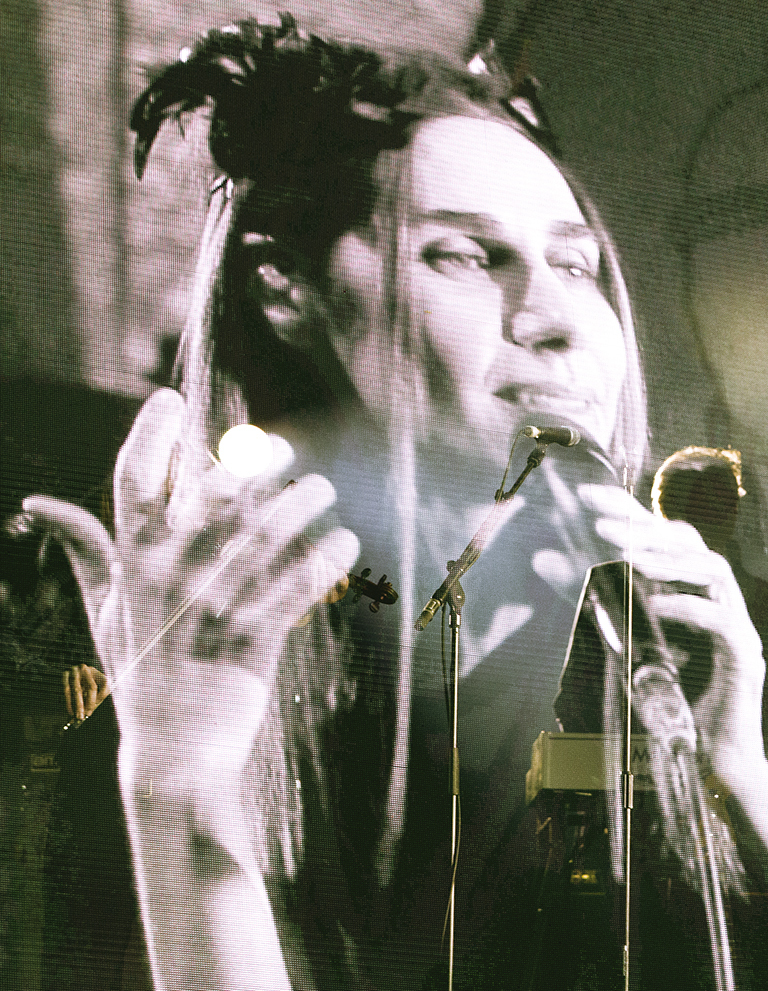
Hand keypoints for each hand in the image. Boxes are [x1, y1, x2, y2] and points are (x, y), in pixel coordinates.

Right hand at [22, 389, 357, 788]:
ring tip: (323, 488)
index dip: (148, 435)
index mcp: (133, 565)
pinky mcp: (254, 638)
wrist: (174, 751)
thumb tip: (38, 503)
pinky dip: (326, 561)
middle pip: (212, 497)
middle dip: (251, 464)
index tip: (168, 398)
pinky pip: (298, 586)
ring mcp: (214, 608)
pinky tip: (346, 541)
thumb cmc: (140, 670)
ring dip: (301, 502)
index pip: (132, 484)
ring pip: (265, 534)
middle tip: (280, 450)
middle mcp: (172, 578)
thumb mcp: (102, 609)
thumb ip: (83, 551)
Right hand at [63, 664, 108, 720]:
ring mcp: (75, 671)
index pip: (104, 683)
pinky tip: (71, 711)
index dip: (102, 695)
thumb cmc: (84, 681)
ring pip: (78, 690)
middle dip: (90, 703)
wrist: (70, 671)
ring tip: (79, 716)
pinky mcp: (65, 675)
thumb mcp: (93, 684)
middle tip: (88, 714)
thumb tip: (91, 711)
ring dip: (78, 705)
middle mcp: (87, 669)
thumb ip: (97, 695)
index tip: (97, 706)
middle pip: (92, 687)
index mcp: (96, 671)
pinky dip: (69, 702)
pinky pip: (67, 691)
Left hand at [577, 484, 767, 780]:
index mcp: (691, 594)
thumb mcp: (619, 646)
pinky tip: (657, 604)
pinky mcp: (744, 659)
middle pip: (691, 542)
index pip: (664, 538)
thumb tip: (544, 558)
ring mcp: (737, 627)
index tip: (585, 496)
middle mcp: (718, 601)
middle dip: (645, 526)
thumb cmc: (670, 711)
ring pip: (713, 570)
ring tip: (628, 555)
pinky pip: (723, 621)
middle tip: (599, 520)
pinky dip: (689, 608)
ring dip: (668, 559)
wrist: (712, 768)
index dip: (629, 511)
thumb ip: (591, 602)